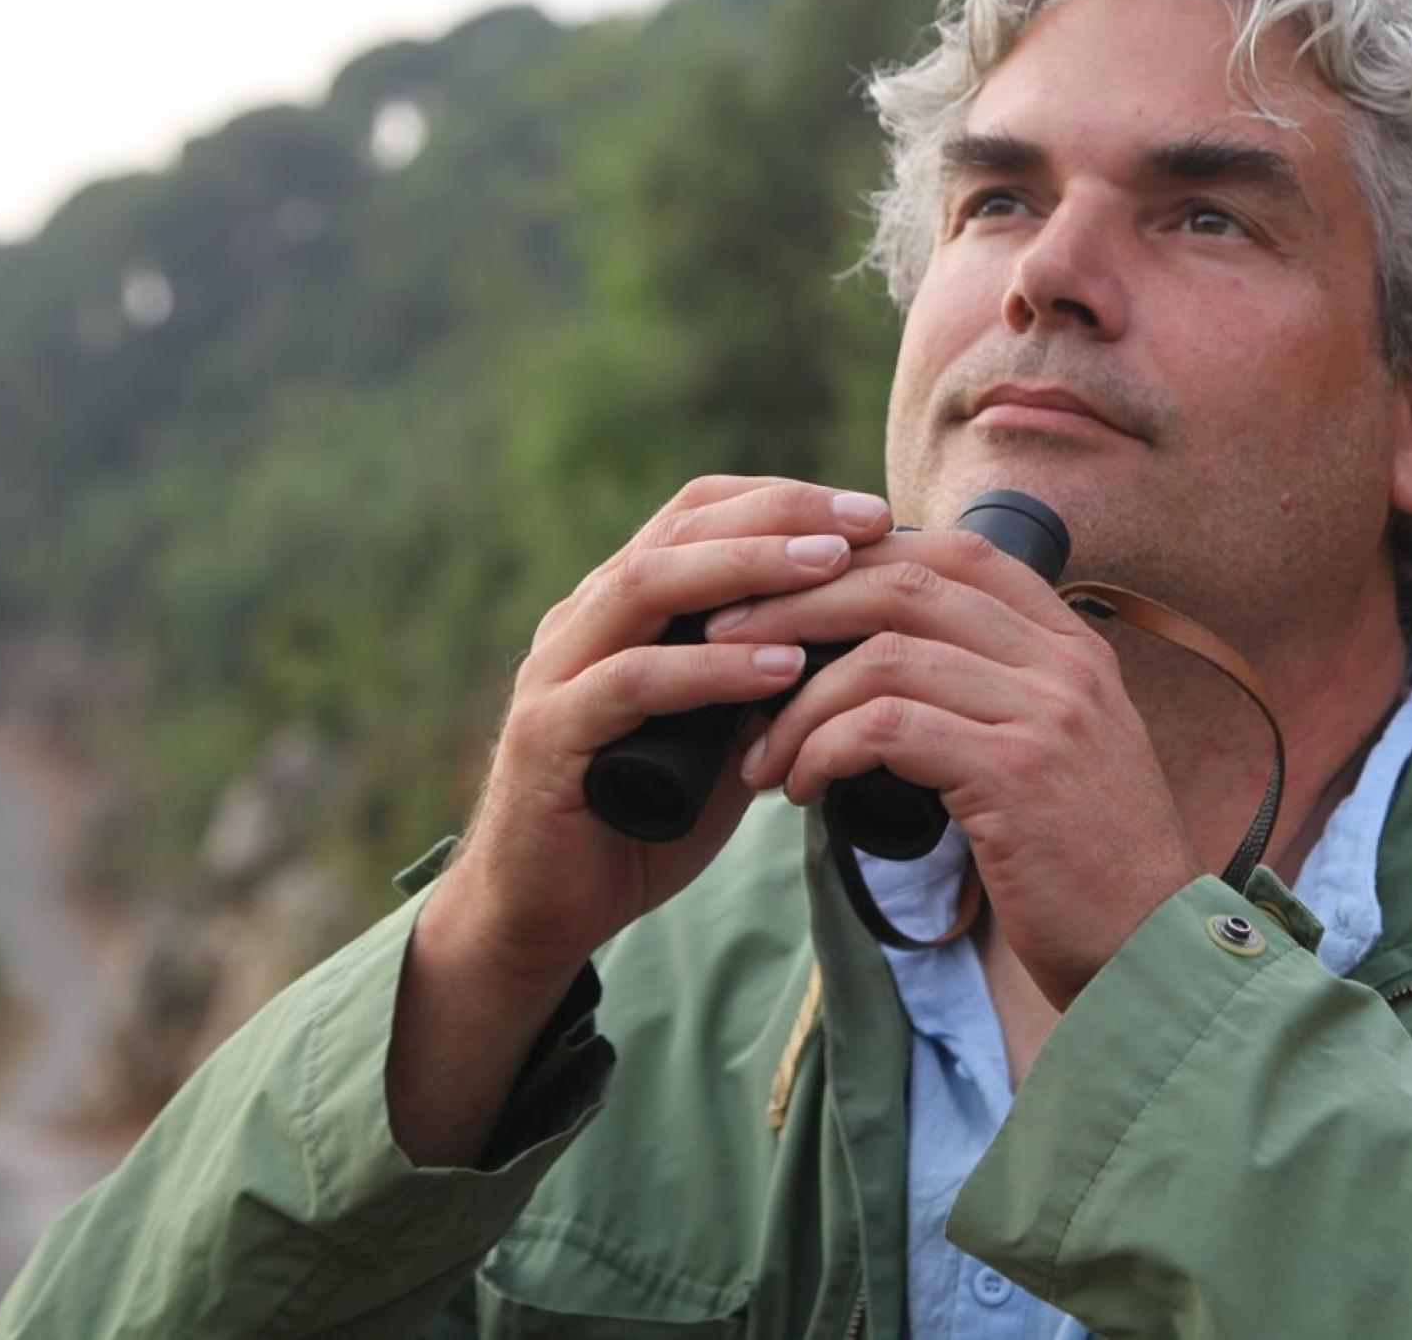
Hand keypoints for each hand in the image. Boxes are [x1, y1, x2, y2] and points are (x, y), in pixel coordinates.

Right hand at [427, 474, 897, 990]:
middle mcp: (581, 620)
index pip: (698, 513)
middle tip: (865, 522)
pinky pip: (632, 683)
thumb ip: (767, 683)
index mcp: (619, 607)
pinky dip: (709, 669)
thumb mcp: (723, 737)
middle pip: (680, 531)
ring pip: (649, 584)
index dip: (781, 499)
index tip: (868, 512)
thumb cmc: (641, 820)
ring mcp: (557, 672)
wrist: (544, 913)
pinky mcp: (547, 735)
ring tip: (832, 568)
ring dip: (748, 570)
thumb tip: (862, 638)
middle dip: (779, 517)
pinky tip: (779, 669)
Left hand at [713, 528, 1202, 1006]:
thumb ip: (989, 696)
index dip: (857, 559)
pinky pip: (888, 728)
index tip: (782, 597)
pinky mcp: (1016, 774)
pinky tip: (801, 790)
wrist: (1154, 953)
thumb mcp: (1050, 754)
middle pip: (906, 581)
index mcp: (1070, 644)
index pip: (953, 553)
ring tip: (764, 757)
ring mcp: (1047, 712)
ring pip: (885, 655)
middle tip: (726, 644)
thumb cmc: (1083, 866)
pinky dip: (823, 749)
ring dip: (799, 702)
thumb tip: (871, 666)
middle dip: (799, 605)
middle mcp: (1065, 660)